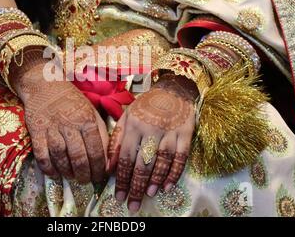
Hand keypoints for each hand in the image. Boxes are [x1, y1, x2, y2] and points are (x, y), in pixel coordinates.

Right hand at [11, 57, 107, 183]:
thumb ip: (100, 132)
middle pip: (79, 157)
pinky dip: (48, 168)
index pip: (96, 150)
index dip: (100, 168)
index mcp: (87, 120)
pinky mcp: (36, 131)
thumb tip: (107, 156)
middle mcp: (70, 125)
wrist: (45, 85)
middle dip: (84, 174)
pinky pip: (42, 155)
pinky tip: (55, 173)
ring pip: (61, 157)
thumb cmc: (72, 100)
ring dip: (68, 172)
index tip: (100, 176)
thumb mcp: (91, 111)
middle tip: (86, 181)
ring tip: (73, 177)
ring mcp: (51, 128)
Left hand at [107, 74, 197, 212]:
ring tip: (148, 194)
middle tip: (133, 205)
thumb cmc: (146, 106)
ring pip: (162, 160)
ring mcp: (170, 131)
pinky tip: (167, 185)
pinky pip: (181, 156)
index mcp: (134, 126)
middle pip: (143, 162)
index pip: (126, 157)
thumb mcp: (127, 117)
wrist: (173, 89)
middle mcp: (151, 129)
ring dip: (155, 180)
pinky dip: (174, 172)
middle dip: (137, 186)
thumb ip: (116, 141)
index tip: (119, 196)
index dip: (122, 179)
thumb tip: (108, 168)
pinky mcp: (186, 133)